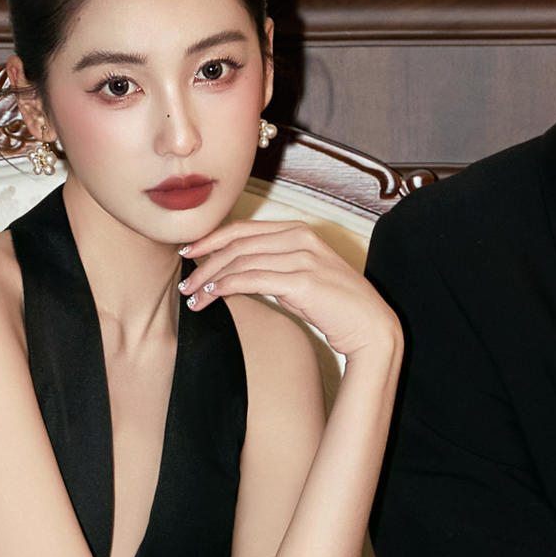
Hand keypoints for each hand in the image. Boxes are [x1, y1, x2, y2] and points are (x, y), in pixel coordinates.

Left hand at [180, 218, 401, 366]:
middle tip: (184, 283)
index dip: (211, 240)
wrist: (371, 327)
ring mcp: (302, 258)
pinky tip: (213, 296)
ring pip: (241, 262)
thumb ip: (273, 268)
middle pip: (237, 244)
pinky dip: (228, 286)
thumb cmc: (335, 307)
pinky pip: (253, 280)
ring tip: (193, 298)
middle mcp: (300, 238)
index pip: (243, 229)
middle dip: (205, 263)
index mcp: (298, 231)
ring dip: (211, 280)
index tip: (189, 253)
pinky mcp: (303, 282)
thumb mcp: (301, 278)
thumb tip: (237, 273)